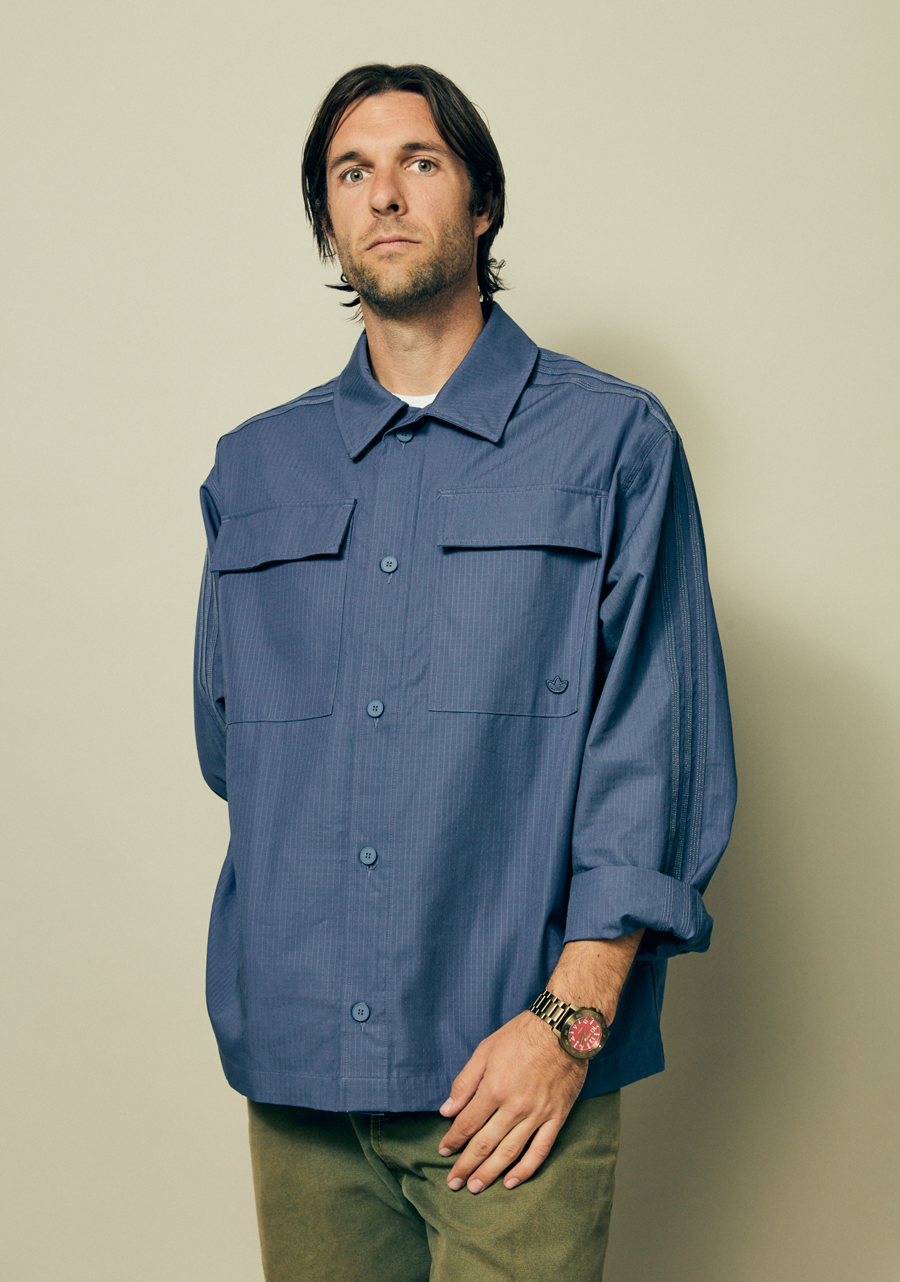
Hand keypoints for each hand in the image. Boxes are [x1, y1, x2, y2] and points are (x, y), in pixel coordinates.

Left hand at [437, 1010, 586, 1192]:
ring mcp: (537, 1115)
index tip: (444, 1151)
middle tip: (454, 1182)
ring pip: (509, 1152)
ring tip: (475, 1187)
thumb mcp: (485, 1050)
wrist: (563, 1029)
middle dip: (466, 1165)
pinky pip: (540, 1150)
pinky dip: (525, 1169)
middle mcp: (514, 1107)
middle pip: (485, 1144)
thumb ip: (465, 1082)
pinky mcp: (556, 1117)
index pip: (467, 1124)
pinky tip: (511, 1182)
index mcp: (494, 1089)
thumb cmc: (521, 1035)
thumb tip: (447, 1110)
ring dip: (490, 1172)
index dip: (453, 1140)